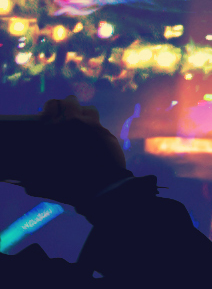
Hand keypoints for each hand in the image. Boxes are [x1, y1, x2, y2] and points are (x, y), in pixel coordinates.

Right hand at [0, 101, 132, 205]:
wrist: (99, 187)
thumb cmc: (65, 183)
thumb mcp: (40, 179)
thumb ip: (32, 174)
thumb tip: (26, 180)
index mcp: (54, 129)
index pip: (52, 105)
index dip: (49, 109)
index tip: (48, 116)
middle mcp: (74, 123)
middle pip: (70, 101)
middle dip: (66, 106)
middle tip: (63, 116)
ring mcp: (93, 127)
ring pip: (88, 109)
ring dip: (82, 114)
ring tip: (78, 125)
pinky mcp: (107, 134)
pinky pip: (99, 126)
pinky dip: (93, 131)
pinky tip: (91, 142)